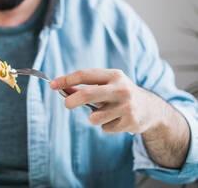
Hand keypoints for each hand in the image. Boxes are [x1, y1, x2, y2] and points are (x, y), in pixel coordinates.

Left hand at [50, 69, 165, 133]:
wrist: (151, 110)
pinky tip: (118, 121)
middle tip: (66, 105)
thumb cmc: (120, 95)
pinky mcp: (130, 121)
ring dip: (94, 118)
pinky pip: (105, 128)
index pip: (85, 75)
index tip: (52, 85)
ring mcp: (127, 106)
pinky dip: (107, 126)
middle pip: (87, 94)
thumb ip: (84, 87)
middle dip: (72, 101)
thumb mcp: (106, 86)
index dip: (66, 79)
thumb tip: (60, 87)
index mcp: (114, 75)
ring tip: (106, 114)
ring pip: (94, 117)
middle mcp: (121, 88)